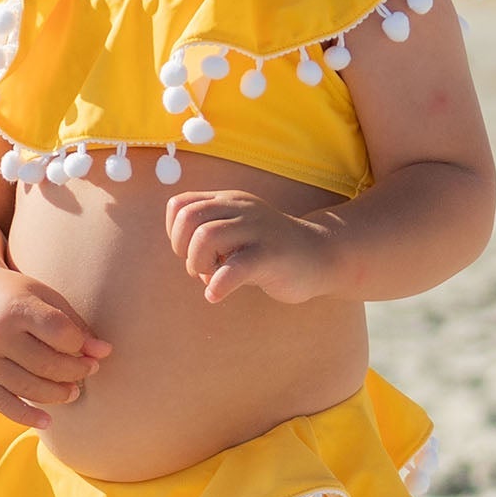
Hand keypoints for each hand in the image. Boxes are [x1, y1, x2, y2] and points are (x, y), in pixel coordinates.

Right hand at [0, 267, 110, 427]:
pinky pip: (4, 404)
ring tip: (74, 392)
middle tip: (89, 371)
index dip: (82, 345)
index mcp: (17, 307)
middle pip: (46, 364)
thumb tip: (103, 353)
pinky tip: (48, 421)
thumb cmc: (17, 298)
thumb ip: (74, 325)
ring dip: (58, 395)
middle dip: (75, 372)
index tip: (92, 349)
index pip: (59, 333)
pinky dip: (27, 417)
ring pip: (29, 388)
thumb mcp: (46, 299)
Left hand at [165, 190, 336, 304]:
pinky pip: (233, 268)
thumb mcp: (237, 235)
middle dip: (182, 249)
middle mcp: (240, 208)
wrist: (321, 255)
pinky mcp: (270, 255)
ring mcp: (256, 229)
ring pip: (206, 237)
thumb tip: (191, 264)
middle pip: (188, 218)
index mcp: (228, 201)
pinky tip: (216, 295)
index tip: (189, 251)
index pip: (180, 204)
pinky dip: (217, 285)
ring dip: (197, 264)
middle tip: (199, 267)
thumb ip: (210, 241)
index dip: (174, 232)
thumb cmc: (270, 251)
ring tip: (210, 277)